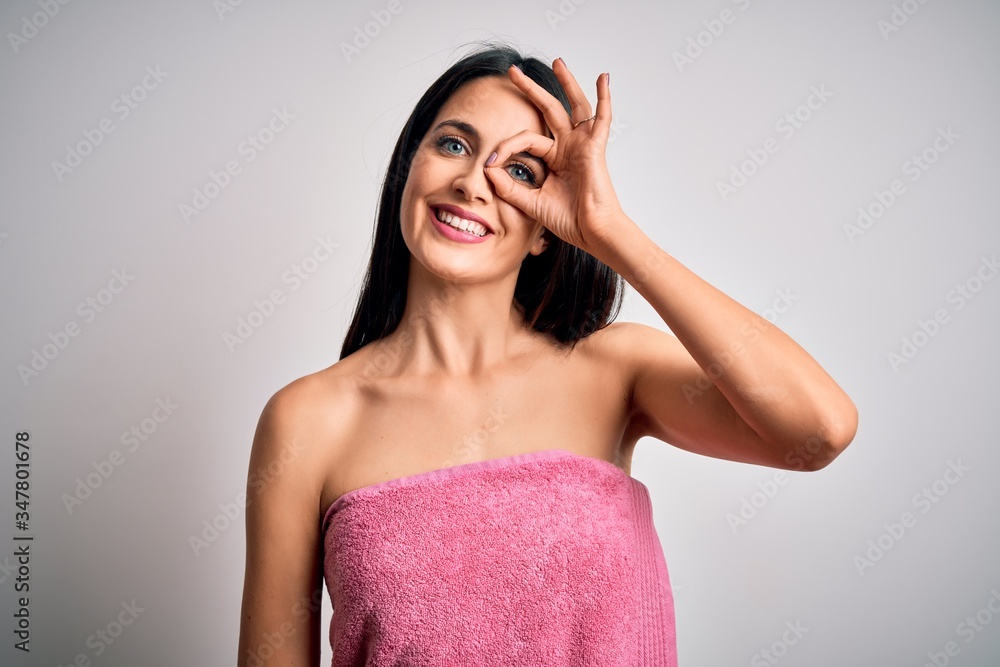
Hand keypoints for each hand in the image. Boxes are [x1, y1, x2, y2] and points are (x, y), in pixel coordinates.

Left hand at [484, 59, 625, 256]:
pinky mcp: (595, 148)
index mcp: (554, 159)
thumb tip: (487, 168)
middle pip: (549, 110)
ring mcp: (583, 145)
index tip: (491, 162)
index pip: (526, 139)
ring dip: (566, 83)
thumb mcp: (530, 202)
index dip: (506, 147)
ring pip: (573, 105)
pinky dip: (604, 97)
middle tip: (514, 72)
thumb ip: (508, 187)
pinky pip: (602, 118)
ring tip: (557, 61)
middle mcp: (568, 148)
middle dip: (531, 90)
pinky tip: (603, 78)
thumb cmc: (569, 221)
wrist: (592, 232)